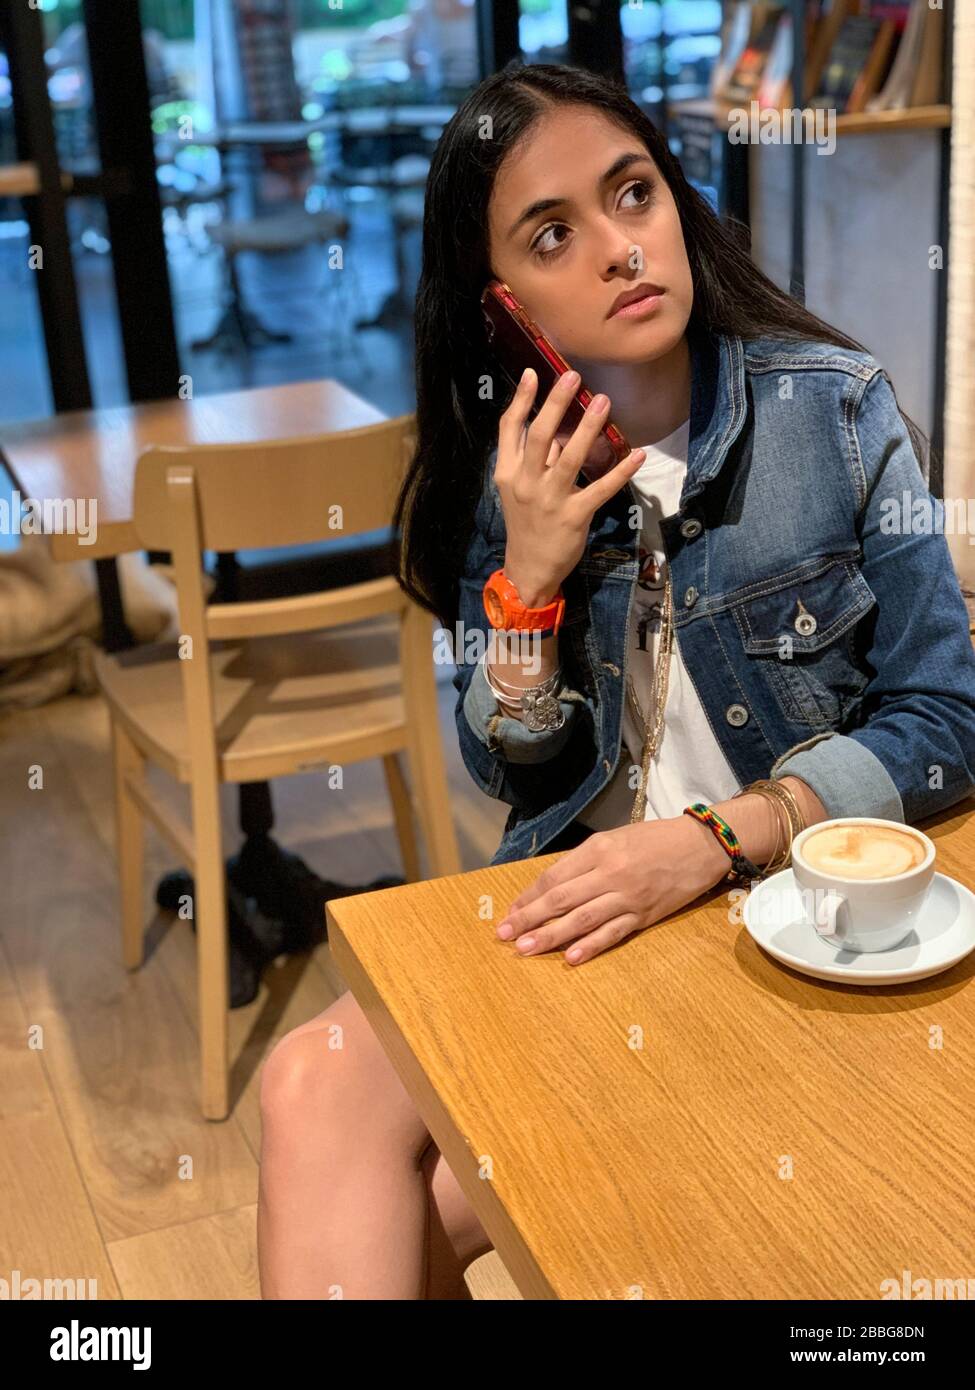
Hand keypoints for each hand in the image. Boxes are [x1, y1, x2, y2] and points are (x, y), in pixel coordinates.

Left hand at [495, 818, 730, 963]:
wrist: (701, 845)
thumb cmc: (655, 840)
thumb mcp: (615, 839)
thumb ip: (585, 861)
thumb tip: (552, 887)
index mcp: (598, 849)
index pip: (553, 877)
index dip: (528, 897)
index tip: (509, 912)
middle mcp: (609, 872)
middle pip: (561, 899)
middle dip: (529, 918)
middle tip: (505, 935)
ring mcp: (628, 896)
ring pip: (582, 919)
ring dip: (551, 936)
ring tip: (526, 949)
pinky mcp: (645, 915)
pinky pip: (613, 933)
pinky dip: (590, 946)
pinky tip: (570, 957)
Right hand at [496, 367, 645, 606]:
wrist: (529, 567)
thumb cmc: (527, 523)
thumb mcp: (520, 489)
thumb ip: (536, 460)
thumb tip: (560, 430)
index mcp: (509, 472)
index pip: (510, 429)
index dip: (522, 400)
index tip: (534, 373)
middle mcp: (526, 483)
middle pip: (540, 436)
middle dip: (555, 403)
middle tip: (573, 376)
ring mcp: (550, 500)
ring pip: (569, 457)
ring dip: (588, 428)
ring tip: (603, 402)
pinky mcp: (573, 516)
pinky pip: (600, 489)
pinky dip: (620, 472)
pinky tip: (637, 455)